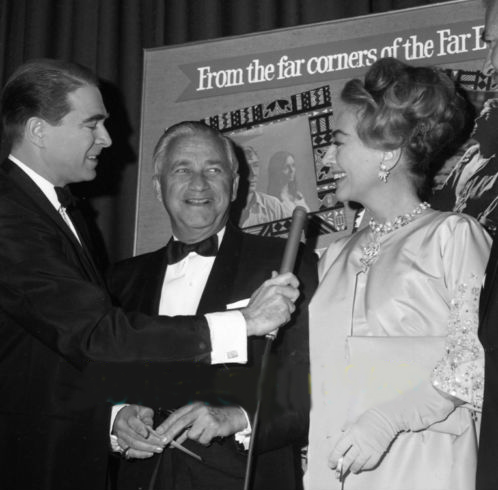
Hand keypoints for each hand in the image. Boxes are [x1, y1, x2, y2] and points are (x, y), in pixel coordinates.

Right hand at [112, 405, 163, 458]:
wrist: (123, 416)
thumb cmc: (135, 412)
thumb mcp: (143, 410)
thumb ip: (147, 418)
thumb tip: (150, 428)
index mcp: (126, 417)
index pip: (134, 425)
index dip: (143, 431)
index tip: (152, 435)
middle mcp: (121, 428)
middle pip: (134, 438)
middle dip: (149, 443)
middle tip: (161, 444)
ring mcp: (120, 437)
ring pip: (132, 446)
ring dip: (146, 449)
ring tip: (158, 449)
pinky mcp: (121, 445)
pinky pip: (130, 452)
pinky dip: (140, 454)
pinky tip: (149, 453)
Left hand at [155, 402, 246, 445]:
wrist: (233, 416)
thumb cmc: (214, 418)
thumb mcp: (199, 420)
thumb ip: (186, 429)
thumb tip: (172, 439)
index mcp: (194, 406)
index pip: (177, 414)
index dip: (166, 424)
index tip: (158, 432)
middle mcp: (200, 409)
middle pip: (181, 422)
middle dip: (170, 433)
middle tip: (162, 441)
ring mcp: (207, 417)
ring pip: (193, 434)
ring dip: (197, 438)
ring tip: (205, 433)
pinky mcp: (214, 426)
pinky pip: (203, 440)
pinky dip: (205, 441)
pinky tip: (211, 435)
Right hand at [242, 271, 299, 335]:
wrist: (249, 320)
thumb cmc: (254, 308)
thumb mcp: (261, 291)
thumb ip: (271, 282)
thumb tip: (275, 273)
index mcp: (271, 284)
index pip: (289, 276)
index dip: (294, 282)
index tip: (295, 286)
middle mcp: (277, 290)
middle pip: (295, 292)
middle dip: (291, 300)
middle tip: (281, 304)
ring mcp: (281, 301)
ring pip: (292, 307)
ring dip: (286, 311)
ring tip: (274, 313)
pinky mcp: (284, 312)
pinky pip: (289, 316)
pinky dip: (283, 319)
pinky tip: (274, 318)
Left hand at [328, 383, 456, 477]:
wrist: (388, 418)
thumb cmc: (370, 416)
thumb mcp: (355, 419)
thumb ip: (348, 426)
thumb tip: (341, 430)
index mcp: (352, 433)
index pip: (339, 448)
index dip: (333, 458)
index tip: (331, 464)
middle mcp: (359, 442)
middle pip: (347, 459)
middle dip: (341, 468)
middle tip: (337, 473)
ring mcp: (369, 449)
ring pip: (357, 464)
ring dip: (352, 468)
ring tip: (350, 469)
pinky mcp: (377, 453)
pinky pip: (369, 464)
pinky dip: (364, 467)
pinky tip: (360, 467)